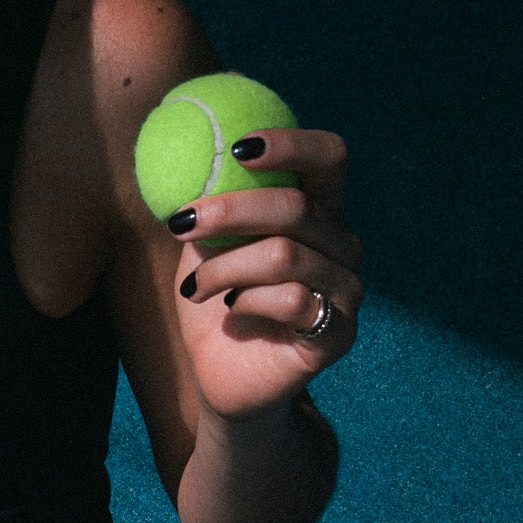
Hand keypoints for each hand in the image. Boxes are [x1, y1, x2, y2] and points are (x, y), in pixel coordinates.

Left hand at [168, 128, 361, 420]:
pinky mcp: (340, 333)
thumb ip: (206, 204)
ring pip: (286, 256)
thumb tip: (176, 150)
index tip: (236, 148)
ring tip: (196, 287)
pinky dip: (248, 303)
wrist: (225, 378)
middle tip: (182, 221)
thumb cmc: (215, 304)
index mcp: (319, 212)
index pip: (328, 158)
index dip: (290, 144)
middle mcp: (343, 246)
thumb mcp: (202, 247)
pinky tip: (232, 313)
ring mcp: (346, 290)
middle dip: (232, 210)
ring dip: (226, 268)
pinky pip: (292, 301)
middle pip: (298, 207)